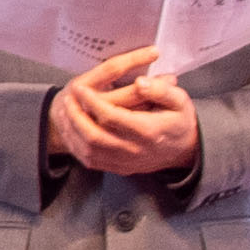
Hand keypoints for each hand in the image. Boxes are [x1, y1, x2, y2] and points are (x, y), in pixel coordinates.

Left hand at [46, 48, 198, 178]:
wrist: (184, 150)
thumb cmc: (179, 120)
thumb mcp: (180, 101)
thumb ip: (161, 90)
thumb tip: (140, 82)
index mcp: (149, 131)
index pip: (112, 117)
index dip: (92, 102)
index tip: (80, 88)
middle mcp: (135, 149)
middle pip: (95, 136)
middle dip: (76, 116)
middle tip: (68, 98)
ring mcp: (126, 162)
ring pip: (89, 150)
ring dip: (72, 130)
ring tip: (65, 110)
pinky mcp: (119, 168)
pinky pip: (91, 160)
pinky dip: (76, 144)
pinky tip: (71, 128)